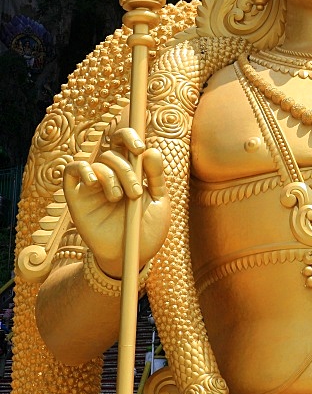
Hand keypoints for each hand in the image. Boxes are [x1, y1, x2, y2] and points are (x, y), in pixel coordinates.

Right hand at [63, 128, 170, 278]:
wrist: (131, 256)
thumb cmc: (146, 228)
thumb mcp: (158, 201)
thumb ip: (156, 176)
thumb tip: (150, 151)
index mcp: (130, 170)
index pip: (123, 141)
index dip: (129, 137)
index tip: (140, 148)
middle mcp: (110, 174)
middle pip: (113, 154)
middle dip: (127, 170)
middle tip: (135, 192)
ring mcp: (92, 185)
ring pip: (99, 164)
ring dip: (112, 178)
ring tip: (120, 198)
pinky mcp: (76, 198)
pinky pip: (71, 171)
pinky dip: (82, 170)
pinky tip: (93, 182)